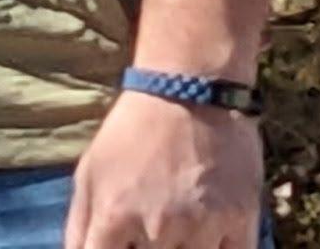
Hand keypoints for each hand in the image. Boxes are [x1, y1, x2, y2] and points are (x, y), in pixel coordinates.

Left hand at [68, 85, 260, 248]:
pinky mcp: (240, 221)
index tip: (123, 244)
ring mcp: (202, 226)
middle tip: (153, 231)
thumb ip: (78, 229)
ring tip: (178, 230)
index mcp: (115, 214)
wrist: (192, 86)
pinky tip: (208, 238)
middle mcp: (158, 226)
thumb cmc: (135, 131)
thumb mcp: (90, 171)